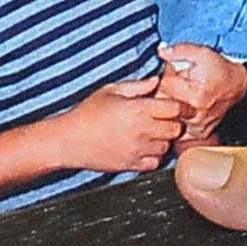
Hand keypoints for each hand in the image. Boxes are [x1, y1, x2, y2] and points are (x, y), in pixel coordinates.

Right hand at [45, 76, 188, 174]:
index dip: (177, 105)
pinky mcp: (131, 165)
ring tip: (151, 133)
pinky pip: (155, 163)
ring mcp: (137, 150)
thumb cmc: (87, 112)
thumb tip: (157, 80)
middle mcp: (140, 130)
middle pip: (175, 129)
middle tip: (163, 119)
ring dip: (163, 140)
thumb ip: (137, 85)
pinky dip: (154, 156)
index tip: (171, 105)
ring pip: (166, 147)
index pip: (174, 108)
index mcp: (137, 109)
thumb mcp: (110, 90)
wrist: (69, 140)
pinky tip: (144, 147)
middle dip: (173, 123)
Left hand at [155, 43, 246, 145]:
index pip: (164, 87)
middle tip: (175, 85)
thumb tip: (161, 51)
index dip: (165, 77)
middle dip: (164, 93)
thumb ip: (180, 51)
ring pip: (168, 119)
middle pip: (163, 105)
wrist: (236, 85)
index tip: (172, 73)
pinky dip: (176, 119)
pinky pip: (177, 130)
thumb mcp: (202, 53)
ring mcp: (197, 128)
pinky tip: (182, 108)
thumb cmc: (220, 69)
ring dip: (168, 108)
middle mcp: (196, 116)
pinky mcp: (198, 134)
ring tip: (179, 96)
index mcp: (196, 96)